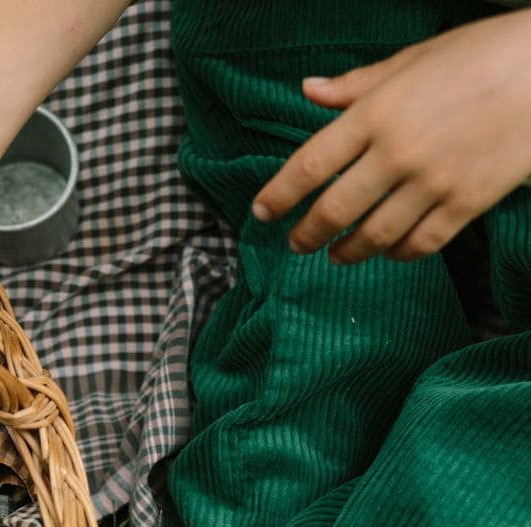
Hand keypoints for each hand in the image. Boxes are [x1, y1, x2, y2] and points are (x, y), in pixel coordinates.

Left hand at [251, 9, 530, 263]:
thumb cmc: (483, 53)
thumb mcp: (415, 59)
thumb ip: (358, 85)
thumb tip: (310, 90)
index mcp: (376, 113)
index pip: (308, 165)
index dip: (278, 195)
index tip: (261, 214)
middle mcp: (396, 153)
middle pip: (333, 211)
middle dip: (307, 234)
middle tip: (296, 243)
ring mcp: (431, 182)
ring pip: (373, 235)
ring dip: (348, 252)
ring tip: (337, 255)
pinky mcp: (465, 202)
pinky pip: (419, 243)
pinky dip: (398, 253)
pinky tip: (388, 252)